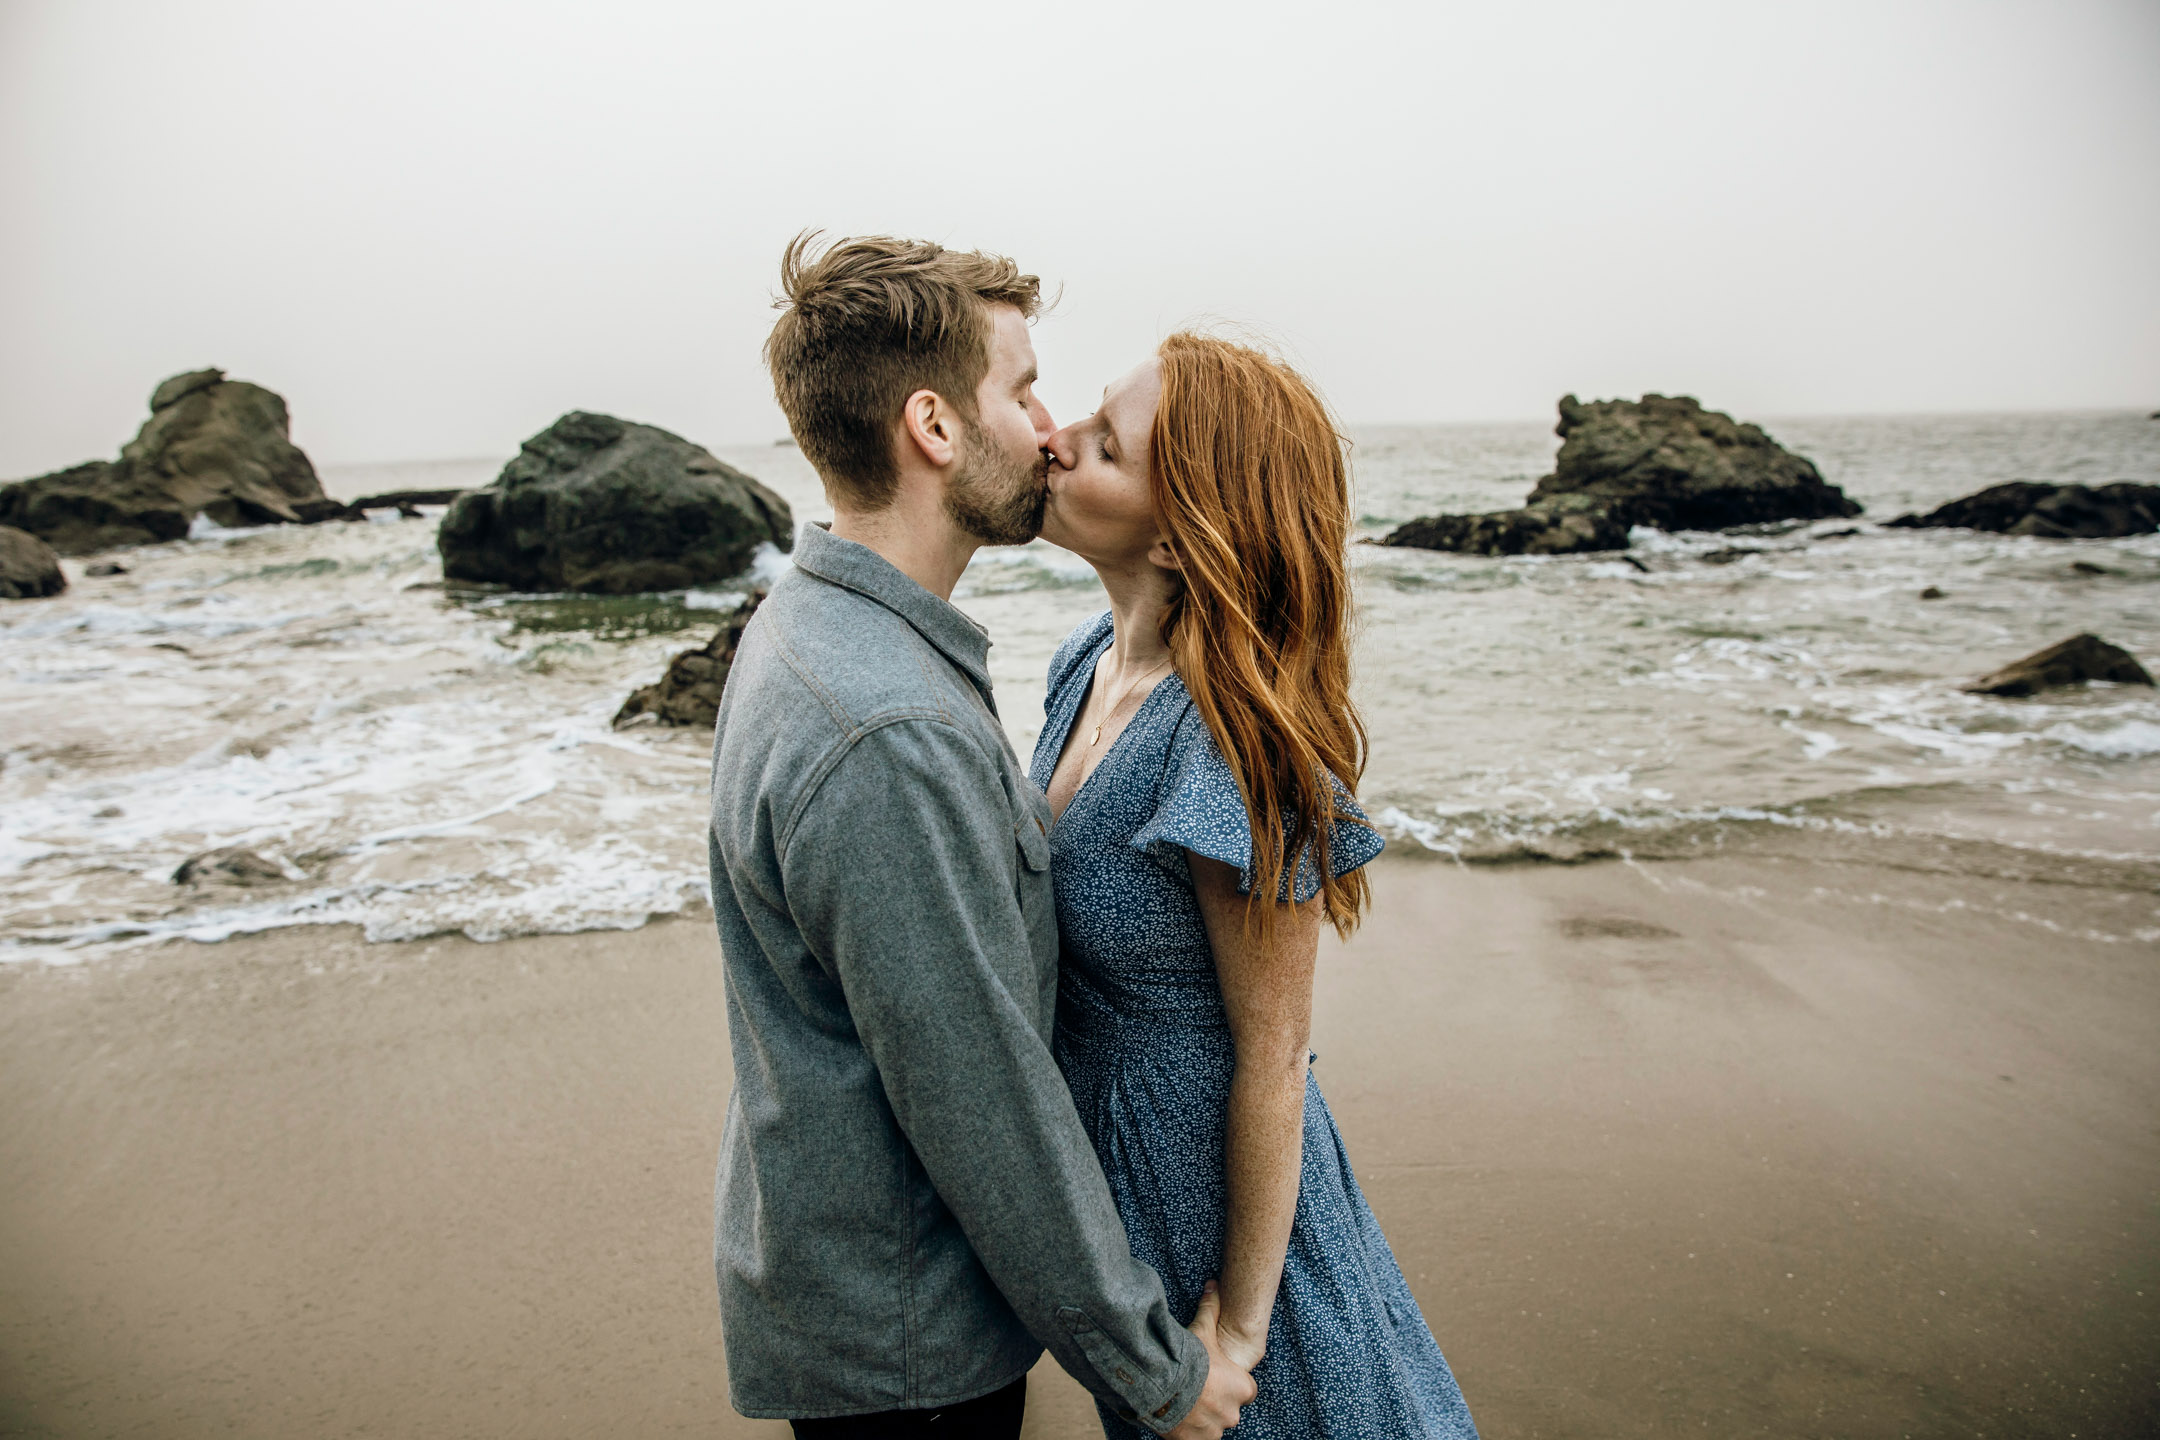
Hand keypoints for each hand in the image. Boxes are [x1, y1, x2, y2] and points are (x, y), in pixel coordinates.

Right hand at [1165, 1281, 1256, 1439]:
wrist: (1161, 1386)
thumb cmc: (1187, 1359)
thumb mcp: (1202, 1331)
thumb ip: (1211, 1310)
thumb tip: (1213, 1285)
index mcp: (1242, 1388)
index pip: (1246, 1389)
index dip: (1232, 1383)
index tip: (1218, 1377)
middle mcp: (1233, 1413)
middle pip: (1229, 1408)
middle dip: (1217, 1401)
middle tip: (1198, 1389)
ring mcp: (1215, 1430)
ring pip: (1213, 1425)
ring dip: (1203, 1417)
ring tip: (1185, 1403)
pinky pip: (1198, 1438)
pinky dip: (1191, 1431)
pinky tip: (1178, 1417)